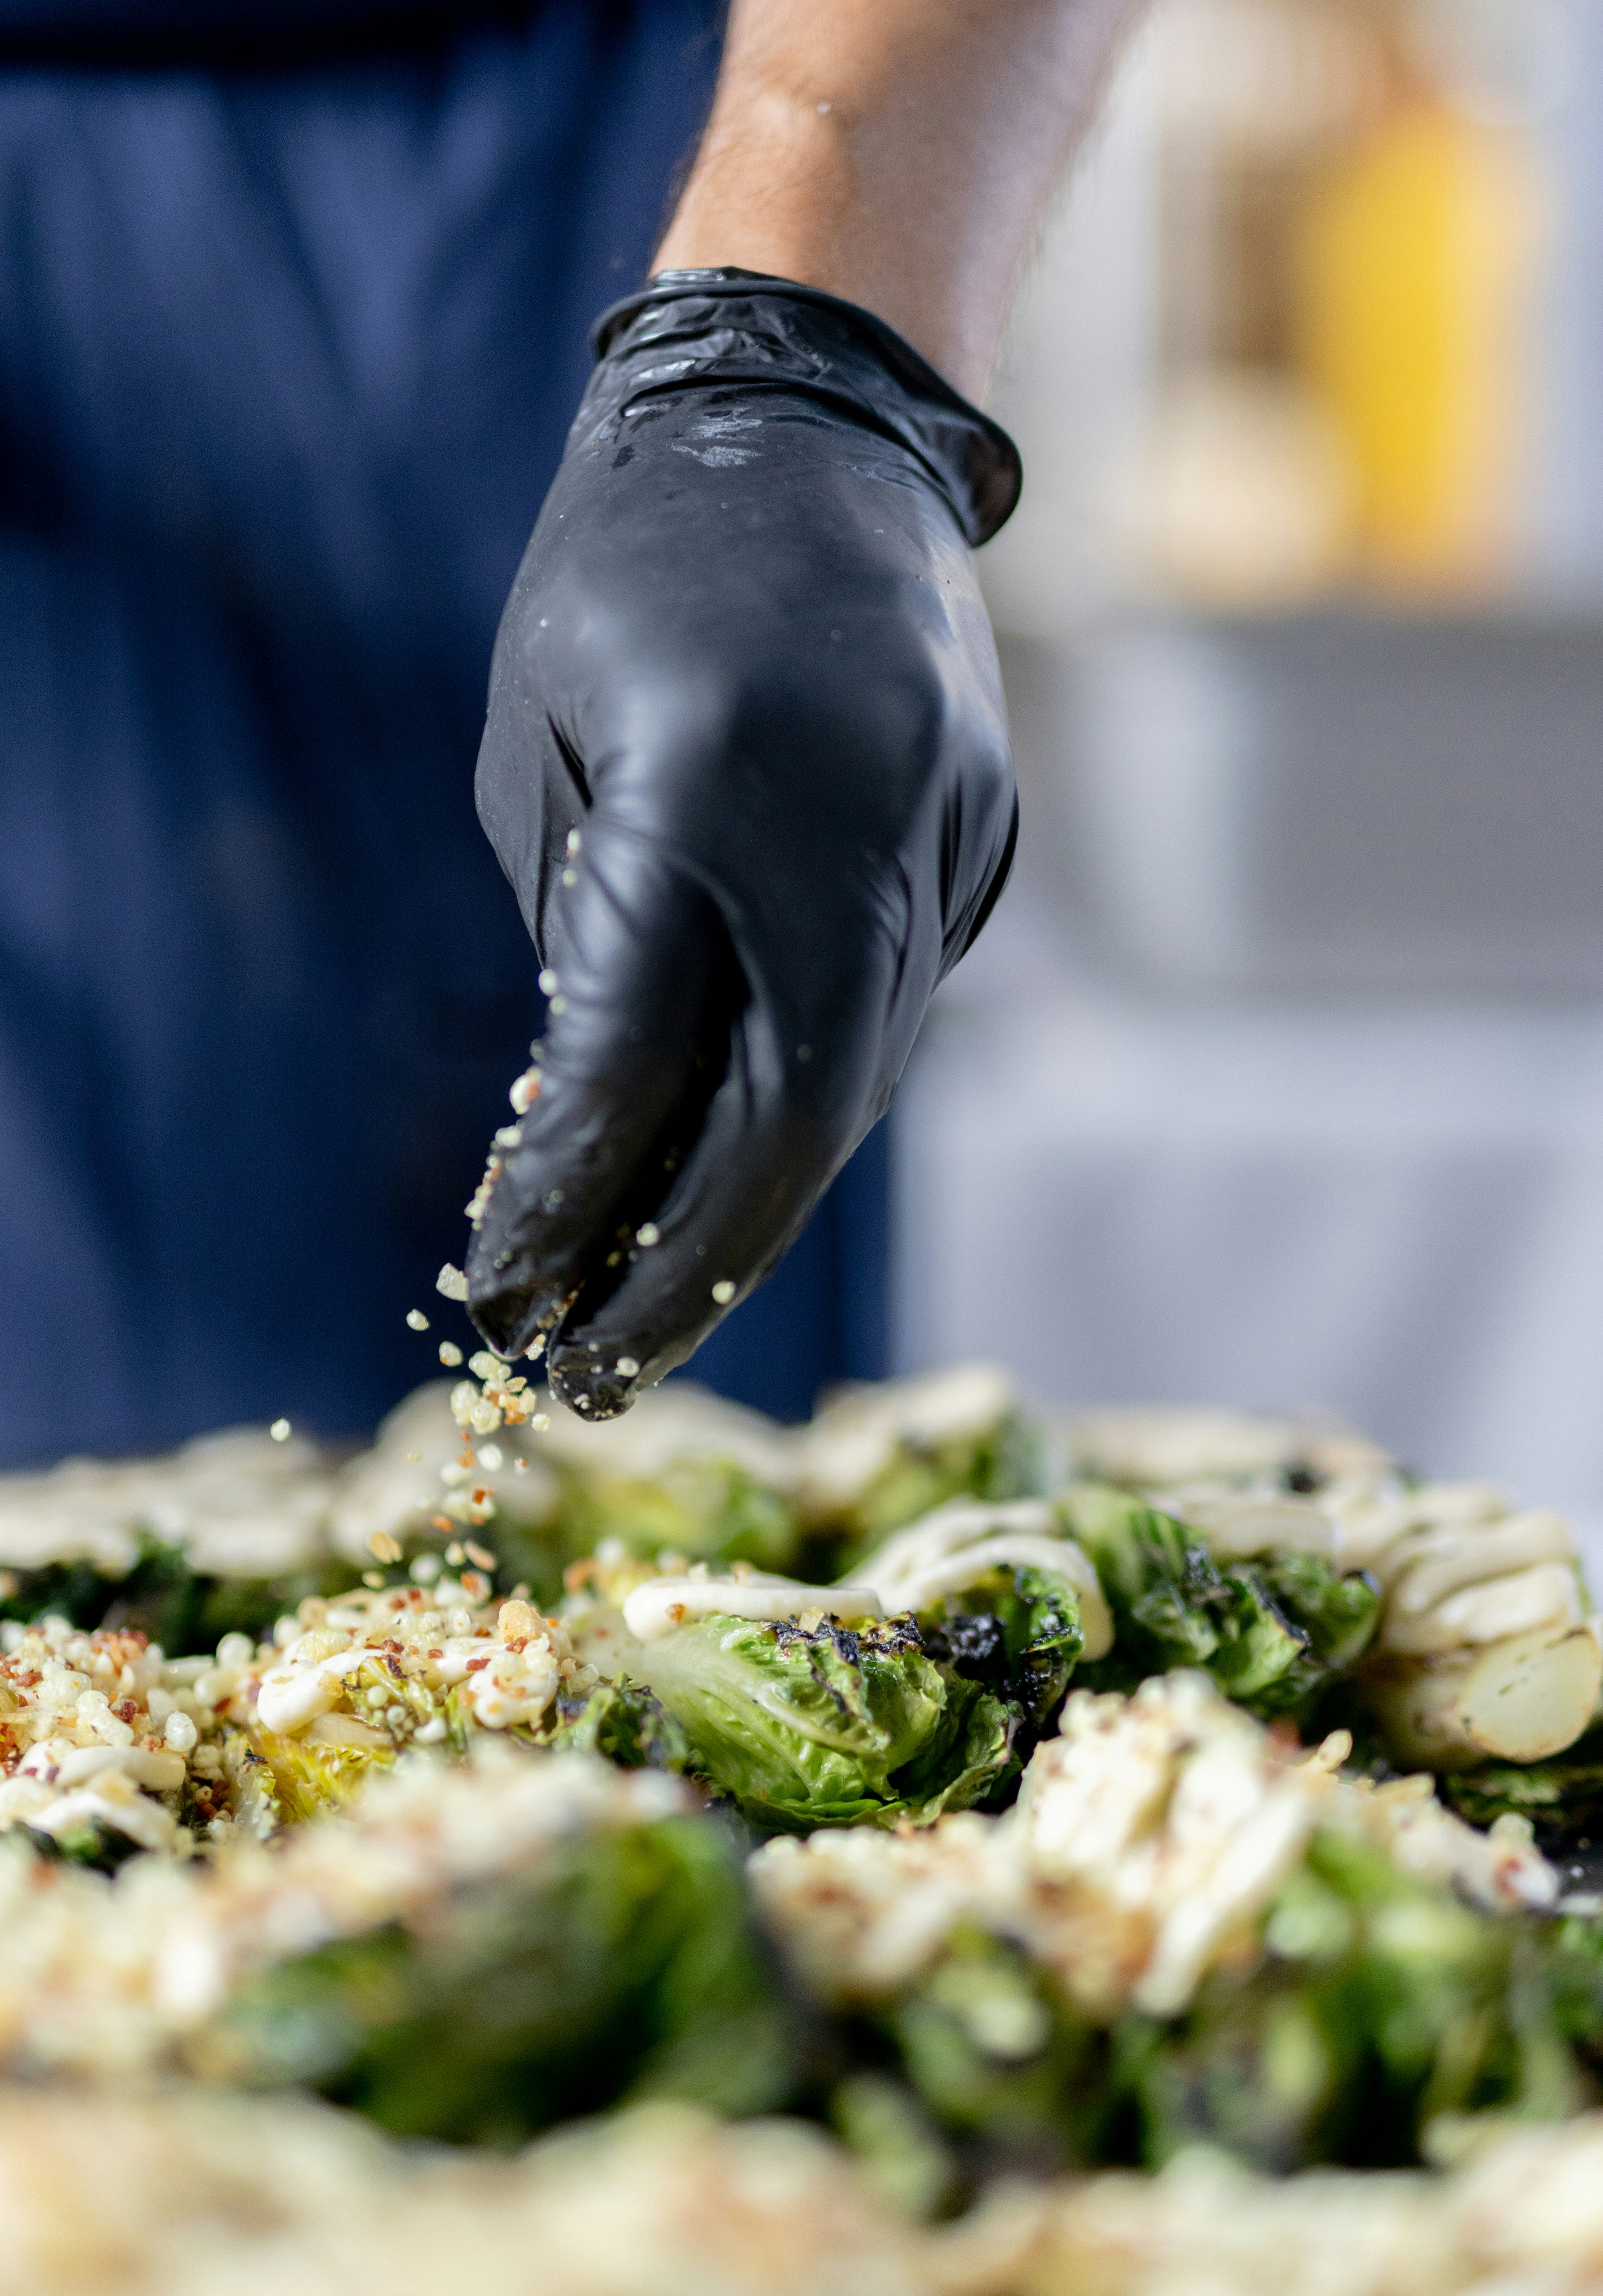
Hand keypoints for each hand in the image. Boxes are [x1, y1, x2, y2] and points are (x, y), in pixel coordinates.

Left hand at [466, 271, 1019, 1417]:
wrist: (817, 424)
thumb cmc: (628, 578)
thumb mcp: (543, 751)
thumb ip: (582, 944)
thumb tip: (599, 1135)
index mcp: (709, 775)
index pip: (636, 1057)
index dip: (563, 1201)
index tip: (496, 1294)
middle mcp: (856, 821)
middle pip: (792, 1125)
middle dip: (684, 1275)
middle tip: (593, 1379)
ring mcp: (945, 838)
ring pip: (855, 1093)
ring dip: (748, 1214)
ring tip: (647, 1311)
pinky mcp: (983, 848)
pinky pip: (889, 1023)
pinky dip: (806, 1115)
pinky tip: (732, 1182)